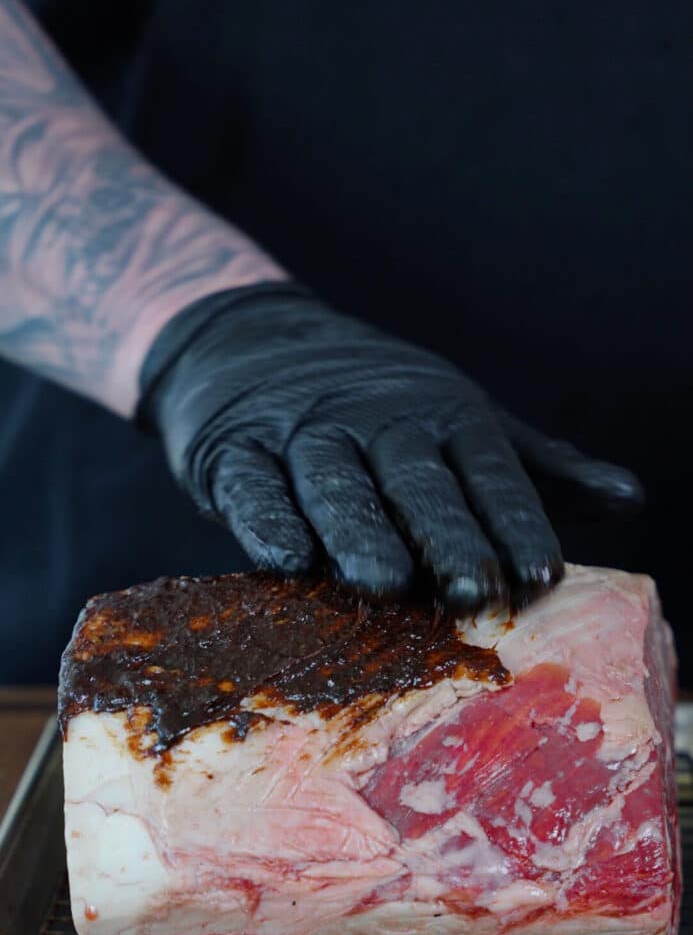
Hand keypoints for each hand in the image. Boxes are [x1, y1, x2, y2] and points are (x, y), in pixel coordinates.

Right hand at [138, 283, 642, 610]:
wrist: (251, 343)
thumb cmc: (374, 406)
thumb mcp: (459, 420)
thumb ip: (535, 467)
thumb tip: (630, 499)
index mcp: (441, 412)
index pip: (488, 467)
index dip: (514, 519)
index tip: (540, 576)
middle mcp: (375, 418)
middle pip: (416, 480)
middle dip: (444, 534)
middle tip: (471, 591)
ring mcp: (303, 433)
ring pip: (334, 484)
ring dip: (359, 531)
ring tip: (383, 582)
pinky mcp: (234, 451)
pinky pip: (252, 489)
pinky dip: (267, 522)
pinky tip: (285, 561)